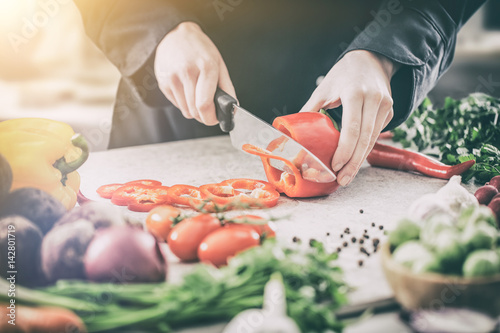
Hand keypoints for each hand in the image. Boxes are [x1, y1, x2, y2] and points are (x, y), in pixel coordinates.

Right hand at [154, 22, 235, 124]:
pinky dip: (184, 104)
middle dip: (204, 116)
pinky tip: (186, 90)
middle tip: (208, 111)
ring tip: (197, 97)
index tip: (214, 119)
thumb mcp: (218, 64)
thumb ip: (227, 88)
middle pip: (195, 111)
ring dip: (194, 111)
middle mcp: (188, 72)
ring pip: (186, 111)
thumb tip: (232, 110)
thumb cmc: (200, 50)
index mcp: (206, 67)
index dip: (210, 118)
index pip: (205, 105)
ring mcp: (173, 77)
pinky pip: (177, 105)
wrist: (175, 35)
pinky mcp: (163, 82)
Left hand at [300, 50, 396, 185]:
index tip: (335, 166)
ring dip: (360, 160)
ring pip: (373, 139)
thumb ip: (310, 110)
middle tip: (342, 181)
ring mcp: (385, 105)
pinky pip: (376, 135)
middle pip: (365, 139)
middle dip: (353, 163)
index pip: (352, 128)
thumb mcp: (323, 88)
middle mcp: (374, 99)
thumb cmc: (342, 75)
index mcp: (355, 93)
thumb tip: (293, 134)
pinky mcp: (389, 111)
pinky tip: (354, 162)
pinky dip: (365, 149)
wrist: (371, 59)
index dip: (344, 150)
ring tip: (347, 177)